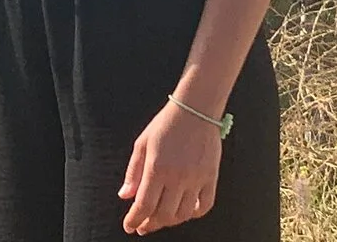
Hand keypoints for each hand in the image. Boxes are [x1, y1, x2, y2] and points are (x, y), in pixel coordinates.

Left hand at [119, 99, 221, 234]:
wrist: (195, 110)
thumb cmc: (165, 124)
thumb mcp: (142, 144)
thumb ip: (133, 172)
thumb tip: (125, 196)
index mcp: (157, 168)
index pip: (144, 205)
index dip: (134, 219)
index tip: (129, 226)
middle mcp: (177, 177)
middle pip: (163, 214)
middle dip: (150, 224)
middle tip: (142, 225)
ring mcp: (196, 179)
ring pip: (183, 214)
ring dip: (170, 221)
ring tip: (160, 219)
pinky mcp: (211, 178)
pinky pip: (205, 206)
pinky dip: (194, 214)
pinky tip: (185, 212)